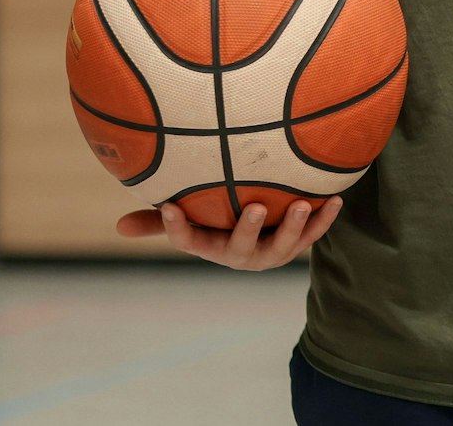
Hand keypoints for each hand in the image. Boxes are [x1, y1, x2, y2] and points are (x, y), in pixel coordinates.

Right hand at [115, 197, 341, 269]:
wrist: (265, 233)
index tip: (170, 205)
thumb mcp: (193, 220)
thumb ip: (161, 221)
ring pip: (284, 245)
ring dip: (296, 226)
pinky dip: (325, 219)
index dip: (177, 227)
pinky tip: (335, 198)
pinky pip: (313, 235)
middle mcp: (240, 254)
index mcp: (210, 246)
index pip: (188, 242)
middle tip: (258, 207)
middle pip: (242, 247)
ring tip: (303, 204)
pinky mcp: (297, 245)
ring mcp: (271, 252)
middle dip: (249, 229)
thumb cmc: (218, 220)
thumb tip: (118, 226)